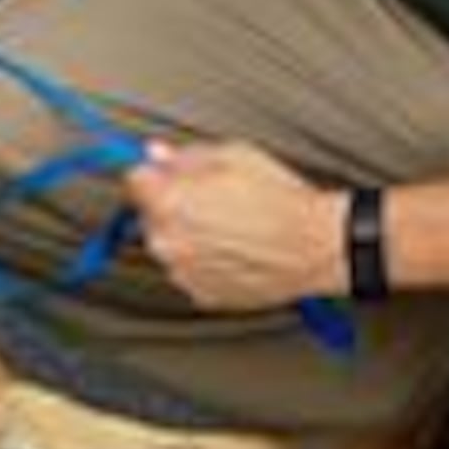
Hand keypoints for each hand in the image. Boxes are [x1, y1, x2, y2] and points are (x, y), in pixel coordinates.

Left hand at [123, 139, 345, 312]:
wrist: (315, 245)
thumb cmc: (280, 200)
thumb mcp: (233, 156)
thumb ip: (185, 156)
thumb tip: (158, 154)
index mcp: (169, 203)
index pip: (133, 181)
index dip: (153, 174)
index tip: (166, 175)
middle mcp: (168, 242)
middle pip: (150, 216)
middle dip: (171, 205)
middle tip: (211, 199)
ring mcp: (183, 273)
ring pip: (171, 246)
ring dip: (188, 236)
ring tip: (231, 227)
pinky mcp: (201, 295)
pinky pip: (190, 271)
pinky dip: (204, 262)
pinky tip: (235, 249)